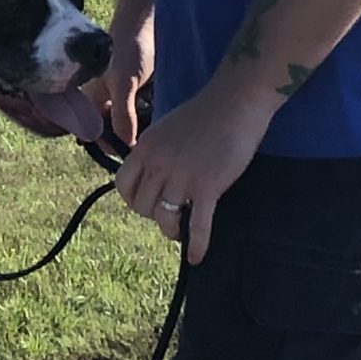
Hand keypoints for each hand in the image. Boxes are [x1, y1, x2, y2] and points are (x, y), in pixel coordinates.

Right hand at [86, 18, 152, 147]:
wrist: (150, 18)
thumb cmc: (129, 46)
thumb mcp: (124, 83)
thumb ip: (123, 115)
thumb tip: (127, 146)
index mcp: (96, 100)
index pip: (98, 134)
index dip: (111, 147)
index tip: (132, 155)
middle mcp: (113, 101)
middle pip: (120, 132)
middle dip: (133, 139)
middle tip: (151, 145)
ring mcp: (132, 96)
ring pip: (139, 124)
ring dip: (149, 129)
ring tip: (163, 131)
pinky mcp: (151, 91)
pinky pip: (154, 111)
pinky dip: (161, 116)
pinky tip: (171, 117)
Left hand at [112, 76, 269, 263]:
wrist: (236, 102)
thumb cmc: (206, 113)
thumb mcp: (167, 128)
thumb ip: (156, 152)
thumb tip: (152, 176)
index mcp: (146, 148)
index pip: (123, 185)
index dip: (132, 199)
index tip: (145, 203)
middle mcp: (158, 164)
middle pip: (142, 206)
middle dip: (153, 215)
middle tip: (170, 214)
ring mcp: (182, 177)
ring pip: (165, 219)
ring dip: (172, 230)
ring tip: (182, 232)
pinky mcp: (208, 187)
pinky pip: (198, 226)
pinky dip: (197, 245)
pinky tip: (197, 257)